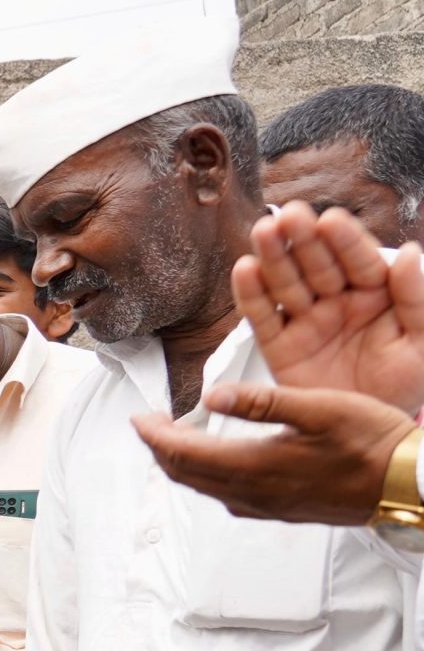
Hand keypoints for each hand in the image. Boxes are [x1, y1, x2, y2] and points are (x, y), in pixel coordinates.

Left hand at [133, 381, 412, 525]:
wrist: (409, 485)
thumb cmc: (373, 442)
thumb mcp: (319, 408)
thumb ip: (263, 402)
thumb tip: (212, 395)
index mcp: (254, 466)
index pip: (183, 453)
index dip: (154, 436)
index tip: (139, 417)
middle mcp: (252, 494)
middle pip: (186, 475)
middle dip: (161, 449)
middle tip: (149, 425)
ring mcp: (266, 506)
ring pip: (205, 488)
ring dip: (183, 464)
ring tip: (174, 439)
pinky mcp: (281, 511)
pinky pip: (228, 496)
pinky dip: (209, 476)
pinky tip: (217, 462)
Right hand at [241, 202, 423, 414]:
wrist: (373, 435)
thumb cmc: (407, 382)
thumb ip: (418, 298)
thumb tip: (407, 253)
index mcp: (376, 292)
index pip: (359, 259)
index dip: (345, 240)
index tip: (331, 220)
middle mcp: (337, 300)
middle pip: (317, 263)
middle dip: (302, 239)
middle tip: (289, 215)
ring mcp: (306, 321)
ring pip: (287, 284)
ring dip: (274, 257)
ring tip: (263, 232)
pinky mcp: (279, 346)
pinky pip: (263, 319)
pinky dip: (252, 295)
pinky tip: (245, 270)